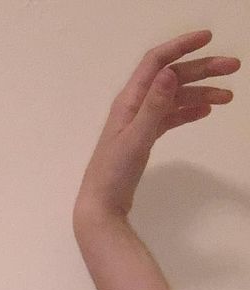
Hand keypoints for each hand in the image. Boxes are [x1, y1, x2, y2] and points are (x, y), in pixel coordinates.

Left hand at [74, 30, 239, 233]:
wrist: (102, 205)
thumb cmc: (113, 173)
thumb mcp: (135, 138)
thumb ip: (153, 106)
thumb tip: (169, 73)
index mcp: (128, 101)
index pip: (156, 62)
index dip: (181, 46)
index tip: (209, 38)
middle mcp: (133, 107)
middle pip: (171, 79)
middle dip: (202, 70)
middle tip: (234, 68)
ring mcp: (138, 123)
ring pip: (173, 99)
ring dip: (200, 94)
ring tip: (228, 97)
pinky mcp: (143, 140)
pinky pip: (169, 118)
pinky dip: (187, 112)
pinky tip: (205, 112)